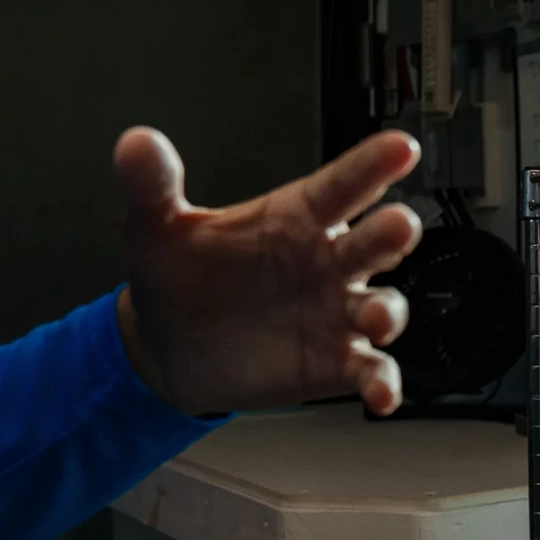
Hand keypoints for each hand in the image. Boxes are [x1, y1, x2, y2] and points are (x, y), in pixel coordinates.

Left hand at [114, 127, 424, 416]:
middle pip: (376, 241)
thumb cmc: (178, 279)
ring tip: (375, 318)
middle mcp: (327, 263)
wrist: (168, 349)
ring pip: (383, 305)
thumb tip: (137, 142)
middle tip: (398, 225)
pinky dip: (382, 383)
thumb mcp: (157, 228)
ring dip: (387, 310)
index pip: (340, 187)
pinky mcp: (335, 362)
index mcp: (295, 220)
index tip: (401, 147)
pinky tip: (381, 396)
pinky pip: (370, 370)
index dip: (371, 165)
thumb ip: (153, 185)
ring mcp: (336, 314)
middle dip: (393, 232)